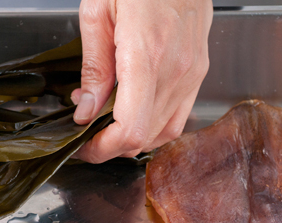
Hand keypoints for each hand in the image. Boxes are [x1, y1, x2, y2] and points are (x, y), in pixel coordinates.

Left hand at [72, 0, 212, 161]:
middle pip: (145, 137)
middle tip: (86, 133)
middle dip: (110, 145)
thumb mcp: (97, 12)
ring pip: (164, 132)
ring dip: (131, 137)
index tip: (82, 147)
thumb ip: (94, 67)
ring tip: (106, 120)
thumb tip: (87, 110)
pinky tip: (132, 109)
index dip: (102, 149)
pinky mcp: (198, 69)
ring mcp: (192, 71)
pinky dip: (153, 123)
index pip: (130, 130)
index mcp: (147, 55)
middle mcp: (177, 70)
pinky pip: (179, 114)